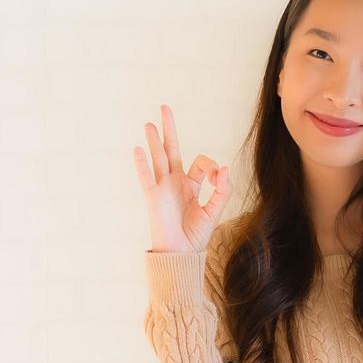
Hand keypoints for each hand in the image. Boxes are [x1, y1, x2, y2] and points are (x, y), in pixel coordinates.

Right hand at [134, 103, 234, 253]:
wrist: (181, 254)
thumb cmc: (196, 236)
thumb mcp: (215, 211)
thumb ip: (223, 189)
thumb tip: (225, 167)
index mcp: (189, 184)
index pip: (201, 163)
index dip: (213, 167)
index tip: (219, 178)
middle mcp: (174, 182)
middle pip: (171, 149)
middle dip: (169, 129)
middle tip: (165, 108)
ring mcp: (162, 189)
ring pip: (158, 159)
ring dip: (154, 141)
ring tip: (149, 124)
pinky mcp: (154, 198)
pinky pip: (147, 178)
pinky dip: (142, 165)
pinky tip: (138, 149)